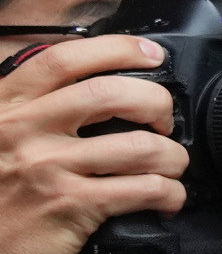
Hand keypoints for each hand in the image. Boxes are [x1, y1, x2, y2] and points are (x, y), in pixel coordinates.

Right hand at [0, 34, 187, 253]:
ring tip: (171, 166)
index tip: (150, 55)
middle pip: (111, 94)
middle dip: (157, 103)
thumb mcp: (0, 136)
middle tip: (165, 120)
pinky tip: (167, 198)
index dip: (117, 49)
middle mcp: (24, 130)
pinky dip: (170, 193)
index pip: (64, 60)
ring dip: (172, 157)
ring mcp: (48, 167)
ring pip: (139, 146)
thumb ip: (35, 109)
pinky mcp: (71, 205)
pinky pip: (143, 189)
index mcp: (8, 106)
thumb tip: (99, 88)